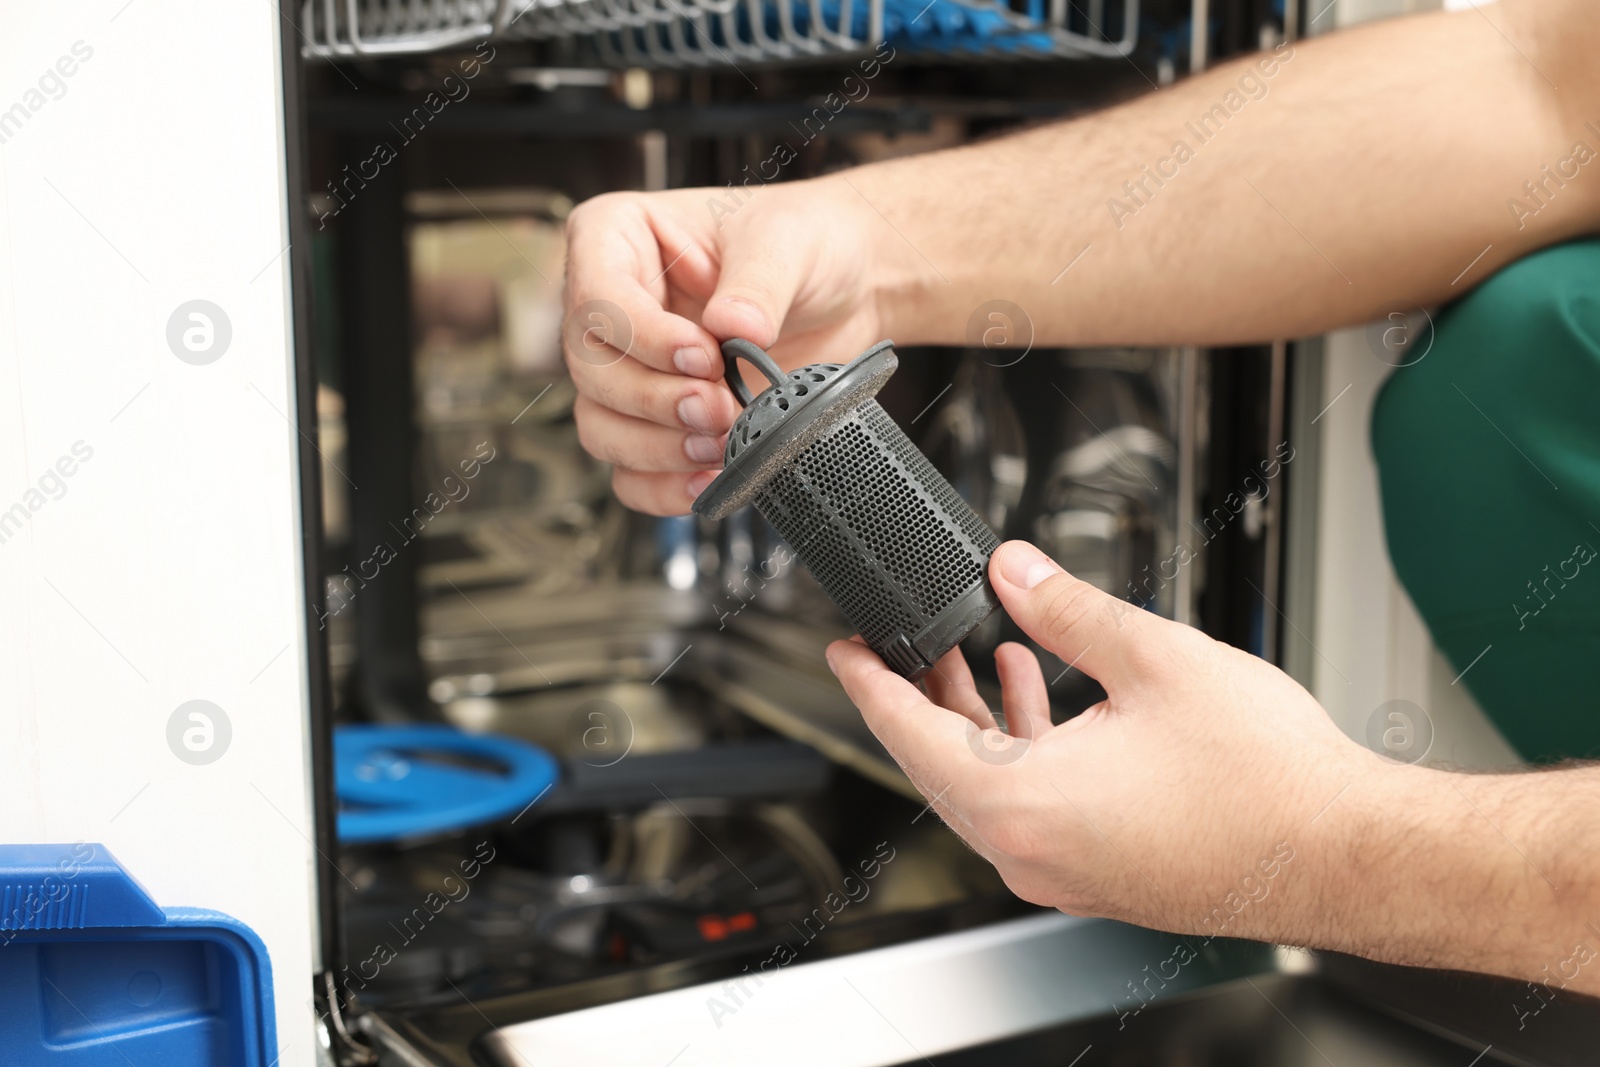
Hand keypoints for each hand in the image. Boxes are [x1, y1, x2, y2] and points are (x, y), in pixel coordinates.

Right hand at [563, 179, 891, 514]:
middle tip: (721, 408)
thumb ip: (758, 283)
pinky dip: (666, 486)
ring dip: (659, 449)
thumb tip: (733, 328)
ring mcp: (629, 369)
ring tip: (723, 444)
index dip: (645, 340)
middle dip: (656, 402)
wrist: (847, 289)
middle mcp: (608, 308)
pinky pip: (631, 472)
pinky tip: (712, 479)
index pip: (596, 300)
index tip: (706, 356)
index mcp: (617, 238)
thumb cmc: (806, 242)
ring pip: (602, 428)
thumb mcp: (787, 241)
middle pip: (593, 373)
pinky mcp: (656, 422)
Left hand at [826, 540, 1386, 945]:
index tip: (843, 651)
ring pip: (990, 783)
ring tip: (984, 653)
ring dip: (981, 716)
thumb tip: (1013, 570)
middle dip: (924, 691)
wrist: (1350, 855)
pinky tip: (1048, 697)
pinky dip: (1026, 749)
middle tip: (907, 640)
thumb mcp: (1152, 658)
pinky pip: (1033, 806)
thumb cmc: (1269, 781)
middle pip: (942, 761)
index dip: (869, 682)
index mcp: (1021, 803)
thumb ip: (1066, 608)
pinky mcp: (1103, 873)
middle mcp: (1031, 850)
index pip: (908, 734)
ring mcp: (1066, 870)